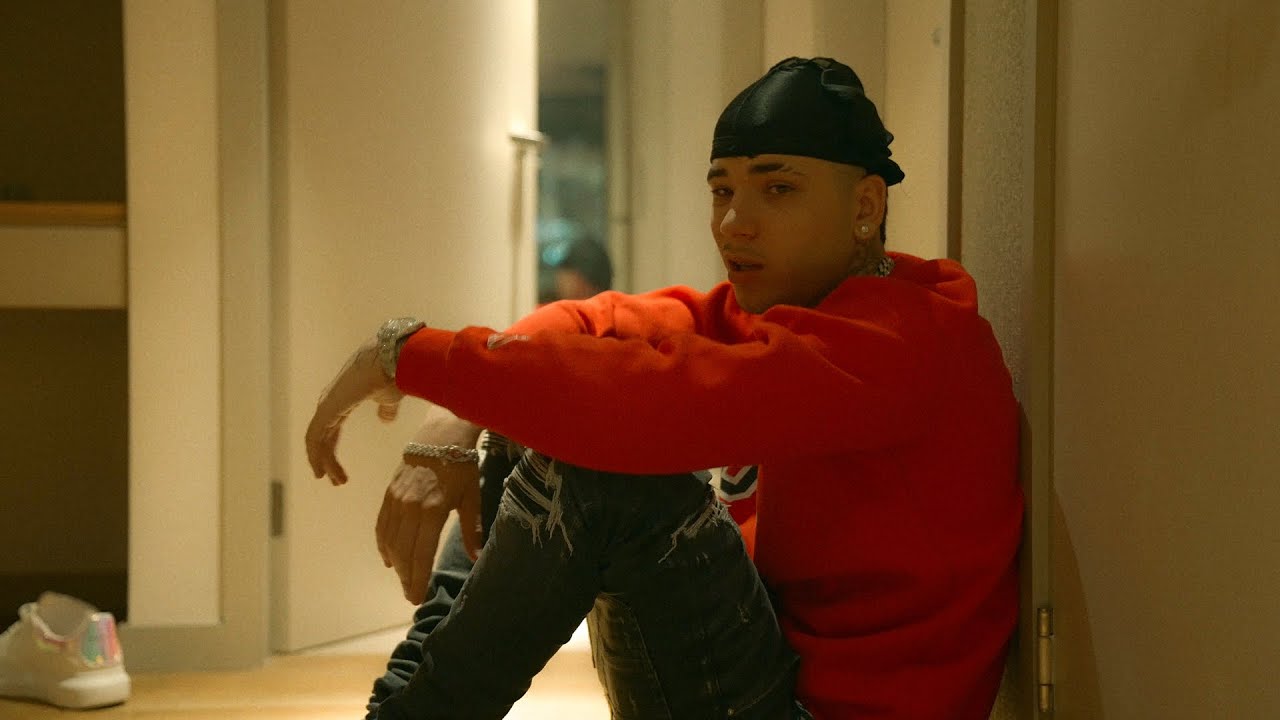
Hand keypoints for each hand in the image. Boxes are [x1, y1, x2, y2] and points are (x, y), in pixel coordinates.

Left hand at [305, 336, 405, 484]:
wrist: (394, 359)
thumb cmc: (394, 374)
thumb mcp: (389, 397)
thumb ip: (385, 409)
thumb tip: (385, 419)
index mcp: (343, 399)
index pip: (331, 428)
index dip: (332, 449)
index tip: (339, 472)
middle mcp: (331, 401)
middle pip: (323, 436)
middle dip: (328, 459)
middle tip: (337, 481)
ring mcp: (327, 404)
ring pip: (317, 439)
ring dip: (324, 461)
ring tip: (335, 480)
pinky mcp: (328, 408)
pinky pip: (315, 437)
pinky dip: (316, 455)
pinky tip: (322, 470)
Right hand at [377, 458, 482, 603]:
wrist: (440, 434)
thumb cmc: (462, 466)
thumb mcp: (472, 497)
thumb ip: (472, 529)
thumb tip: (476, 557)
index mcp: (433, 510)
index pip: (422, 553)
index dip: (418, 578)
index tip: (417, 597)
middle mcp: (410, 507)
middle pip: (403, 551)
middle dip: (406, 577)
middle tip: (411, 595)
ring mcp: (396, 500)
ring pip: (390, 540)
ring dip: (395, 563)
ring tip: (403, 580)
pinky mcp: (389, 494)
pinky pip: (381, 524)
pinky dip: (383, 544)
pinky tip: (388, 559)